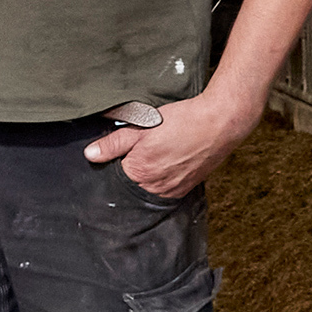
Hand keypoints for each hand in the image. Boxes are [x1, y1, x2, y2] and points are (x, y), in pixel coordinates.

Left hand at [82, 89, 255, 200]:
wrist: (221, 122)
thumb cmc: (181, 122)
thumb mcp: (140, 127)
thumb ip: (113, 144)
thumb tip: (90, 155)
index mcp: (139, 174)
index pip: (115, 173)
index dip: (117, 159)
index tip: (125, 148)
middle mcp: (155, 188)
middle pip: (133, 180)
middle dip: (134, 165)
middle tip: (148, 146)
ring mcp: (173, 189)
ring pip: (151, 183)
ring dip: (151, 170)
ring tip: (162, 150)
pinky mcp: (188, 187)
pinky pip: (168, 185)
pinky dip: (166, 174)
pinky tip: (172, 157)